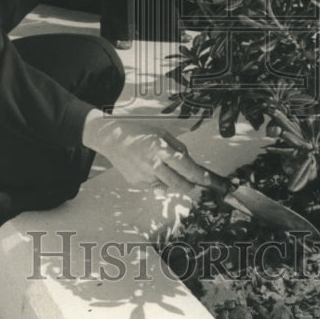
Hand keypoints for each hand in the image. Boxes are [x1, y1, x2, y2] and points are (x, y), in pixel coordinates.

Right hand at [82, 111, 212, 191]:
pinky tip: (148, 167)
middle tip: (194, 182)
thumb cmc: (138, 132)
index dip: (199, 175)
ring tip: (165, 167)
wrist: (111, 138)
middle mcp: (152, 165)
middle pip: (179, 184)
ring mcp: (143, 177)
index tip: (208, 180)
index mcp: (160, 150)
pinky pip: (154, 185)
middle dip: (190, 186)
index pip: (185, 167)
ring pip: (167, 186)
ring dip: (173, 182)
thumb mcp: (161, 133)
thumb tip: (190, 161)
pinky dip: (157, 179)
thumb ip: (177, 147)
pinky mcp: (136, 183)